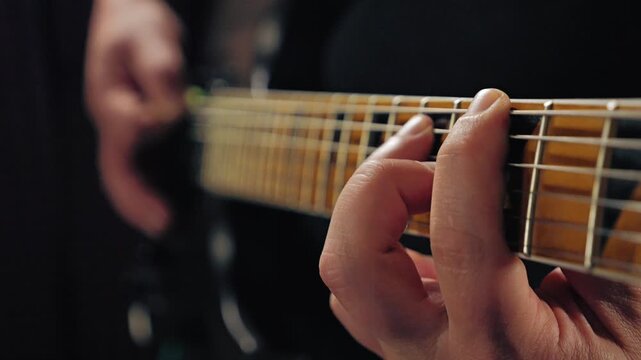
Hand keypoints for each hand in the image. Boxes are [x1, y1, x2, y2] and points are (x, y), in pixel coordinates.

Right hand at [85, 0, 183, 235]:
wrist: (130, 18)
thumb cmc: (138, 26)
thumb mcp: (152, 41)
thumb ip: (161, 75)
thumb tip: (169, 113)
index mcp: (111, 103)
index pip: (123, 145)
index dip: (142, 177)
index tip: (163, 199)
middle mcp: (112, 121)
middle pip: (116, 171)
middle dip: (136, 203)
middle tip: (163, 227)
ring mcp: (122, 127)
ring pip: (125, 172)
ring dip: (142, 201)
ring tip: (166, 225)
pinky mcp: (137, 128)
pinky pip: (140, 163)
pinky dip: (151, 185)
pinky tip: (172, 199)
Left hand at [319, 89, 640, 358]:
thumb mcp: (633, 311)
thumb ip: (597, 239)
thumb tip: (562, 159)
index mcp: (505, 349)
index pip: (460, 240)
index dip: (467, 160)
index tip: (488, 110)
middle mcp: (440, 358)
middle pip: (355, 259)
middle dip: (381, 178)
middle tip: (426, 135)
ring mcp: (413, 355)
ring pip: (344, 274)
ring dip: (368, 203)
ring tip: (417, 162)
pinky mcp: (406, 346)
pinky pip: (359, 289)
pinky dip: (373, 237)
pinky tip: (417, 214)